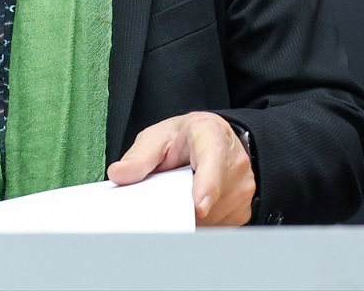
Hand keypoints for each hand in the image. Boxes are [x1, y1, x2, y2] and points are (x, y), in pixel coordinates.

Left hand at [107, 112, 253, 226]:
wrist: (217, 138)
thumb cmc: (186, 138)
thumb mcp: (159, 136)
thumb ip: (139, 156)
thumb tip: (119, 174)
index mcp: (211, 136)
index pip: (213, 161)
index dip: (207, 185)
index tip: (199, 207)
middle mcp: (234, 162)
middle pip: (206, 200)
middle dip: (180, 205)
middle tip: (167, 193)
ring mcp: (243, 188)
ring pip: (210, 219)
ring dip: (189, 216)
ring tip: (183, 194)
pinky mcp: (244, 209)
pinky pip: (218, 227)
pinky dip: (201, 223)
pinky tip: (194, 206)